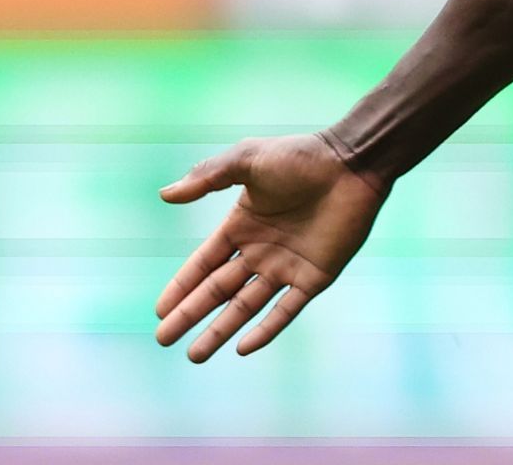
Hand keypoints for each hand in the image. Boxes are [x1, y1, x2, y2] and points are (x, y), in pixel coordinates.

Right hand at [154, 132, 384, 361]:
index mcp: (242, 226)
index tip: (160, 310)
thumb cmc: (302, 156)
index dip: (181, 287)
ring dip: (221, 330)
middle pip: (218, 291)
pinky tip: (243, 348)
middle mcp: (261, 251)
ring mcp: (287, 266)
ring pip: (246, 306)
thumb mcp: (248, 159)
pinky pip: (286, 310)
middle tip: (164, 340)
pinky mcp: (315, 276)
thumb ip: (207, 176)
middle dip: (190, 315)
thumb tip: (165, 195)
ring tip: (195, 354)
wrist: (352, 163)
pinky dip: (266, 330)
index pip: (204, 265)